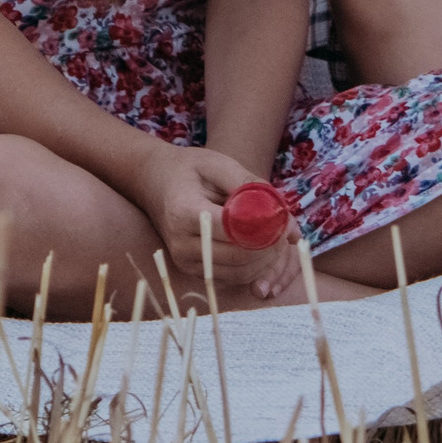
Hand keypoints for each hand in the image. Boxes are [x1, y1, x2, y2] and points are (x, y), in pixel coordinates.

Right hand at [132, 143, 297, 302]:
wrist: (155, 183)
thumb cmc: (190, 170)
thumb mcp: (219, 165)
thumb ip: (251, 187)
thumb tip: (285, 219)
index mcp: (185, 212)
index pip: (232, 230)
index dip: (263, 228)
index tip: (281, 219)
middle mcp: (181, 242)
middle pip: (237, 256)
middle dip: (268, 247)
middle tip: (285, 231)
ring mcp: (184, 260)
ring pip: (238, 272)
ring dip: (265, 260)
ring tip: (276, 238)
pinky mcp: (192, 270)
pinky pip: (231, 277)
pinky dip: (253, 268)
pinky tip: (262, 249)